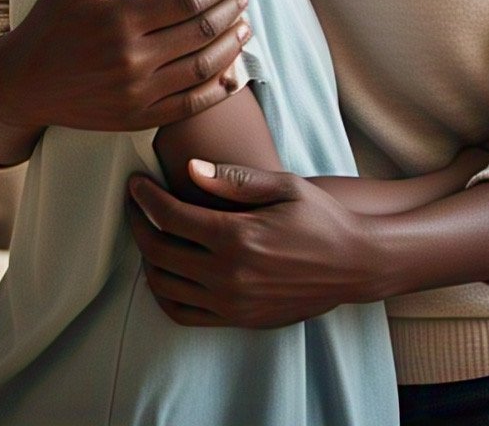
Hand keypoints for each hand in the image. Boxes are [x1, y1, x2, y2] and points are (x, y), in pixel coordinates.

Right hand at [0, 0, 252, 133]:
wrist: (20, 86)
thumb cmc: (47, 24)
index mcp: (119, 22)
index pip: (187, 2)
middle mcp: (132, 60)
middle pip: (201, 33)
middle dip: (230, 12)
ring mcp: (136, 94)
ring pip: (203, 69)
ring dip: (232, 47)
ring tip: (244, 29)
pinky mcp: (137, 119)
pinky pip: (190, 106)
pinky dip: (218, 89)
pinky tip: (233, 73)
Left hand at [125, 165, 374, 327]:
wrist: (353, 264)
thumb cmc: (321, 218)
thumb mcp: (284, 187)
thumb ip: (235, 179)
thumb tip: (190, 167)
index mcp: (238, 236)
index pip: (171, 216)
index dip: (146, 197)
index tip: (136, 182)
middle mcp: (228, 274)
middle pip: (158, 250)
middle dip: (138, 221)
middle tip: (135, 202)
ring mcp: (231, 302)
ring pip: (164, 284)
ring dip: (147, 256)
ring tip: (149, 231)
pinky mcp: (237, 320)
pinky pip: (182, 312)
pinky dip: (163, 292)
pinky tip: (165, 270)